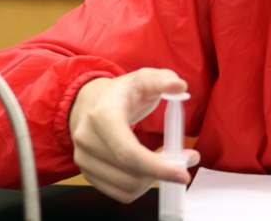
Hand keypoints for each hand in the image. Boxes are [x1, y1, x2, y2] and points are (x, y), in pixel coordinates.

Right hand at [68, 68, 199, 202]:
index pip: (128, 152)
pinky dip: (142, 186)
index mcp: (103, 116)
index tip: (183, 173)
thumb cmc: (124, 91)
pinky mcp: (88, 173)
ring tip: (169, 161)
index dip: (157, 167)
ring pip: (127, 188)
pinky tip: (152, 168)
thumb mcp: (145, 78)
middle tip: (186, 159)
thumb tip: (180, 86)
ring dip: (154, 180)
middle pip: (130, 173)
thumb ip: (164, 79)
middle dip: (163, 172)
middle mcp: (88, 140)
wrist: (90, 102)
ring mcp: (84, 159)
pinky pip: (120, 193)